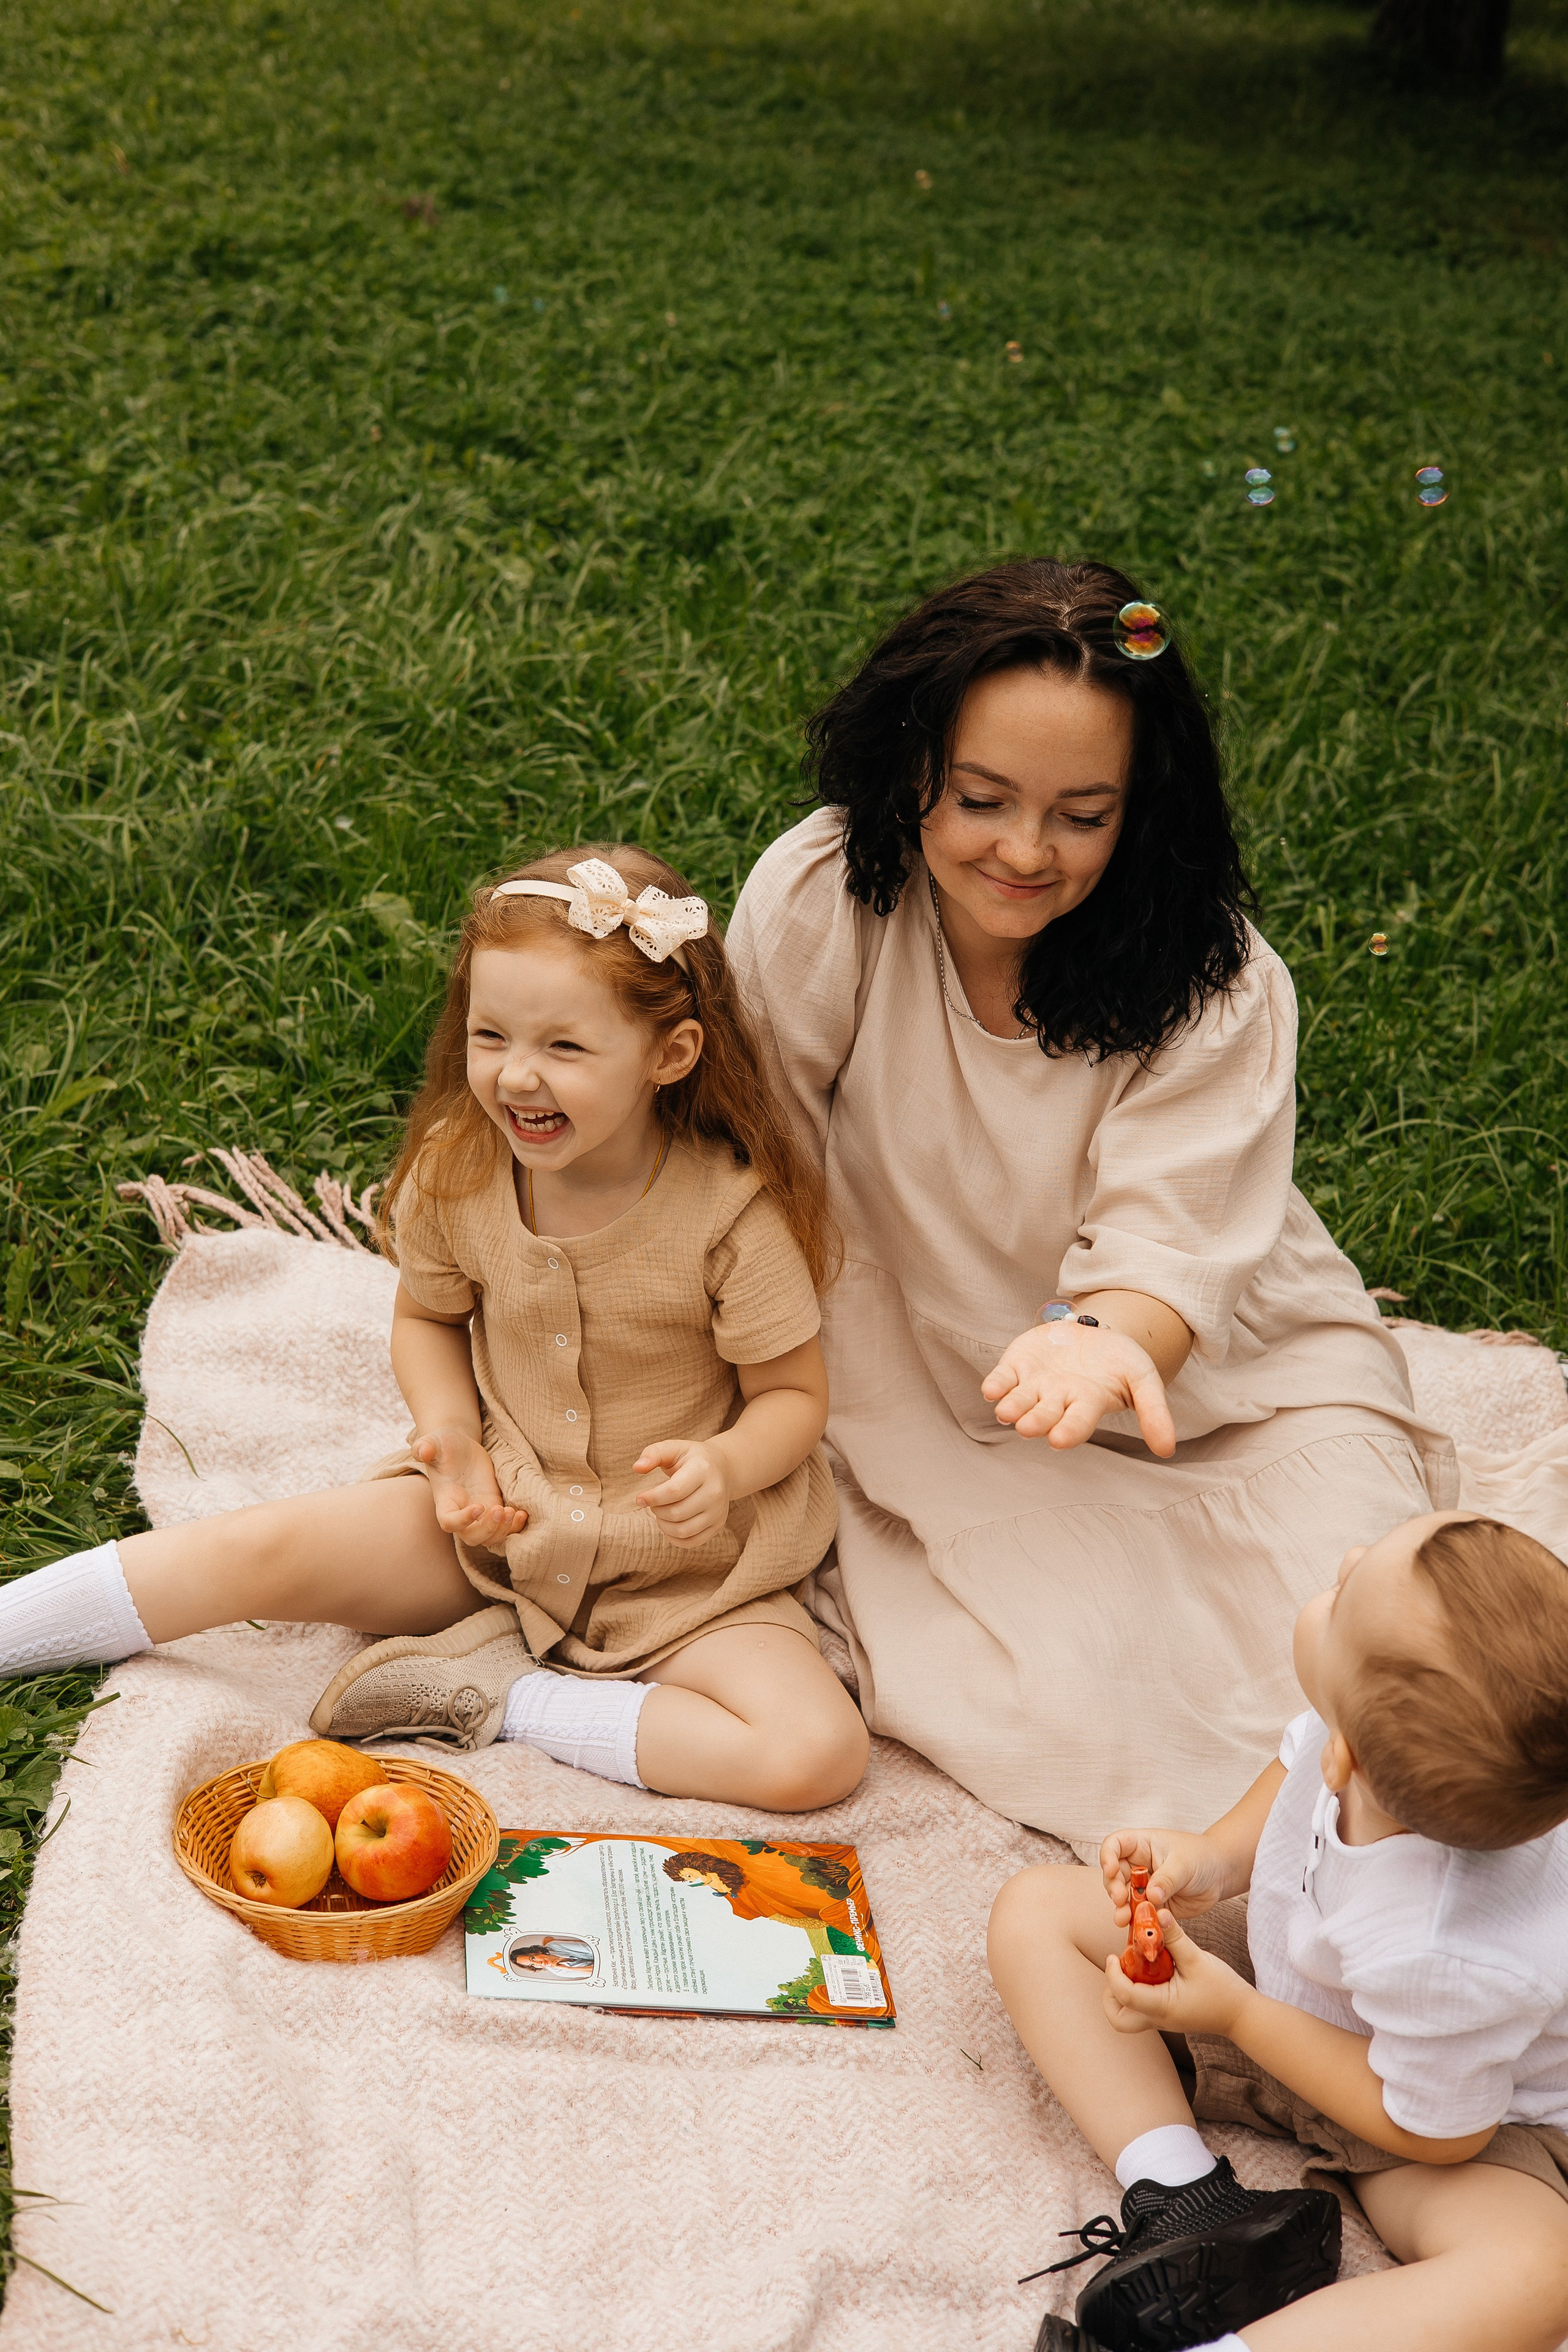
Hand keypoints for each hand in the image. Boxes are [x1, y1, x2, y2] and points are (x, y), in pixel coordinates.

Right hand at [411, 1428, 528, 1551]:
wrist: (460, 1448)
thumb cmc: (444, 1445)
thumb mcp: (435, 1442)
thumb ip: (425, 1447)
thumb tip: (422, 1451)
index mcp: (445, 1500)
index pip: (449, 1522)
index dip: (463, 1520)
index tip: (479, 1506)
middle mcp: (461, 1511)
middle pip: (472, 1537)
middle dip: (487, 1529)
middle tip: (501, 1510)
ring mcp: (479, 1512)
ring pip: (489, 1538)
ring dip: (503, 1531)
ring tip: (514, 1512)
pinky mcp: (494, 1507)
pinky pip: (504, 1528)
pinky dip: (515, 1527)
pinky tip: (523, 1513)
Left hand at [632, 1438, 730, 1545]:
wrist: (722, 1468)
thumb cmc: (691, 1458)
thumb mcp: (674, 1448)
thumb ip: (653, 1454)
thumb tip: (637, 1468)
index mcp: (703, 1469)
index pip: (674, 1491)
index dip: (652, 1498)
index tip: (640, 1498)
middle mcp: (715, 1492)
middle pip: (677, 1513)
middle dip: (657, 1510)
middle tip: (653, 1503)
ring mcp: (718, 1511)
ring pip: (683, 1530)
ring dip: (663, 1525)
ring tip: (661, 1512)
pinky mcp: (718, 1525)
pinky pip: (691, 1542)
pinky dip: (674, 1538)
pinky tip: (669, 1524)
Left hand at [981, 1320, 1175, 1456]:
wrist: (1095, 1333)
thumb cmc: (1119, 1361)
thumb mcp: (1144, 1378)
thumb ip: (1154, 1411)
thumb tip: (1167, 1450)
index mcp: (1087, 1404)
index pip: (1078, 1421)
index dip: (1069, 1430)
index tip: (1059, 1440)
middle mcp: (1057, 1399)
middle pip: (1045, 1414)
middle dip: (1036, 1421)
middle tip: (1027, 1428)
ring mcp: (1034, 1384)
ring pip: (1019, 1400)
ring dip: (1012, 1406)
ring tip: (1006, 1412)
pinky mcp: (1016, 1366)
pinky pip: (1003, 1378)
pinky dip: (996, 1384)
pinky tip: (990, 1389)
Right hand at [1099, 1828, 1238, 1922]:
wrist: (1220, 1874)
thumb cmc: (1201, 1857)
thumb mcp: (1184, 1864)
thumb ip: (1166, 1879)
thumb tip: (1150, 1896)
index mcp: (1141, 1844)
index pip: (1114, 1844)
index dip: (1107, 1856)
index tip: (1111, 1870)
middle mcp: (1138, 1864)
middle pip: (1114, 1874)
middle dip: (1113, 1887)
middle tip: (1119, 1899)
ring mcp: (1144, 1885)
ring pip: (1123, 1896)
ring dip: (1120, 1908)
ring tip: (1123, 1918)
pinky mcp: (1153, 1905)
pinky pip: (1139, 1913)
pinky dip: (1136, 1920)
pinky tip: (1138, 1927)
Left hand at [1103, 1911, 1252, 2040]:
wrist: (1243, 2015)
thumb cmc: (1223, 1989)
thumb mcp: (1197, 1959)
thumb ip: (1174, 1937)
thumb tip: (1157, 1912)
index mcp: (1162, 2007)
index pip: (1124, 1995)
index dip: (1112, 1973)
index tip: (1113, 1954)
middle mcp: (1158, 2018)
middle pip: (1117, 2017)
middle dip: (1110, 1993)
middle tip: (1119, 1969)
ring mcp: (1163, 2019)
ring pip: (1128, 2015)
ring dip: (1122, 1993)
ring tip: (1134, 1967)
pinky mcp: (1168, 2015)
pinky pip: (1142, 2008)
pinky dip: (1137, 1991)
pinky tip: (1150, 1970)